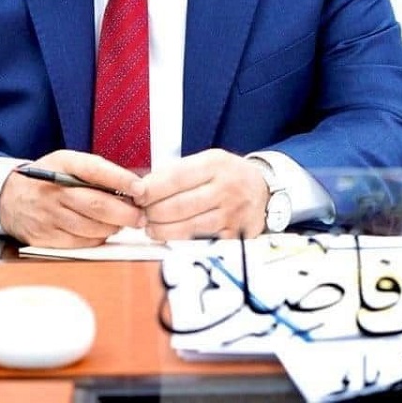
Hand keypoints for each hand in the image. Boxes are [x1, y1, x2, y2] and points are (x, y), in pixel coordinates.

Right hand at [0, 150, 141, 246]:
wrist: (10, 198)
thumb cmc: (47, 179)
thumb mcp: (67, 163)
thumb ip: (96, 172)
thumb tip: (131, 185)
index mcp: (63, 164)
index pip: (95, 170)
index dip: (121, 180)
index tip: (140, 189)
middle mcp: (54, 190)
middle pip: (97, 205)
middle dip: (125, 213)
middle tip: (140, 217)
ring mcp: (49, 215)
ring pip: (92, 227)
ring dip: (113, 228)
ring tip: (121, 223)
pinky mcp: (46, 237)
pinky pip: (81, 243)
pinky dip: (97, 239)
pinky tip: (102, 232)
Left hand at [132, 149, 268, 239]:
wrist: (264, 189)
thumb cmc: (228, 174)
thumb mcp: (208, 161)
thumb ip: (178, 171)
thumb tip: (144, 186)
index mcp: (215, 164)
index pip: (176, 177)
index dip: (152, 189)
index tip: (137, 195)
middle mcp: (226, 188)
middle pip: (179, 205)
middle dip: (153, 212)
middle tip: (141, 214)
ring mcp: (232, 214)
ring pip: (188, 227)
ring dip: (163, 230)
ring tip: (152, 228)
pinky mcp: (234, 235)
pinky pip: (201, 241)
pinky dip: (181, 241)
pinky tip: (170, 237)